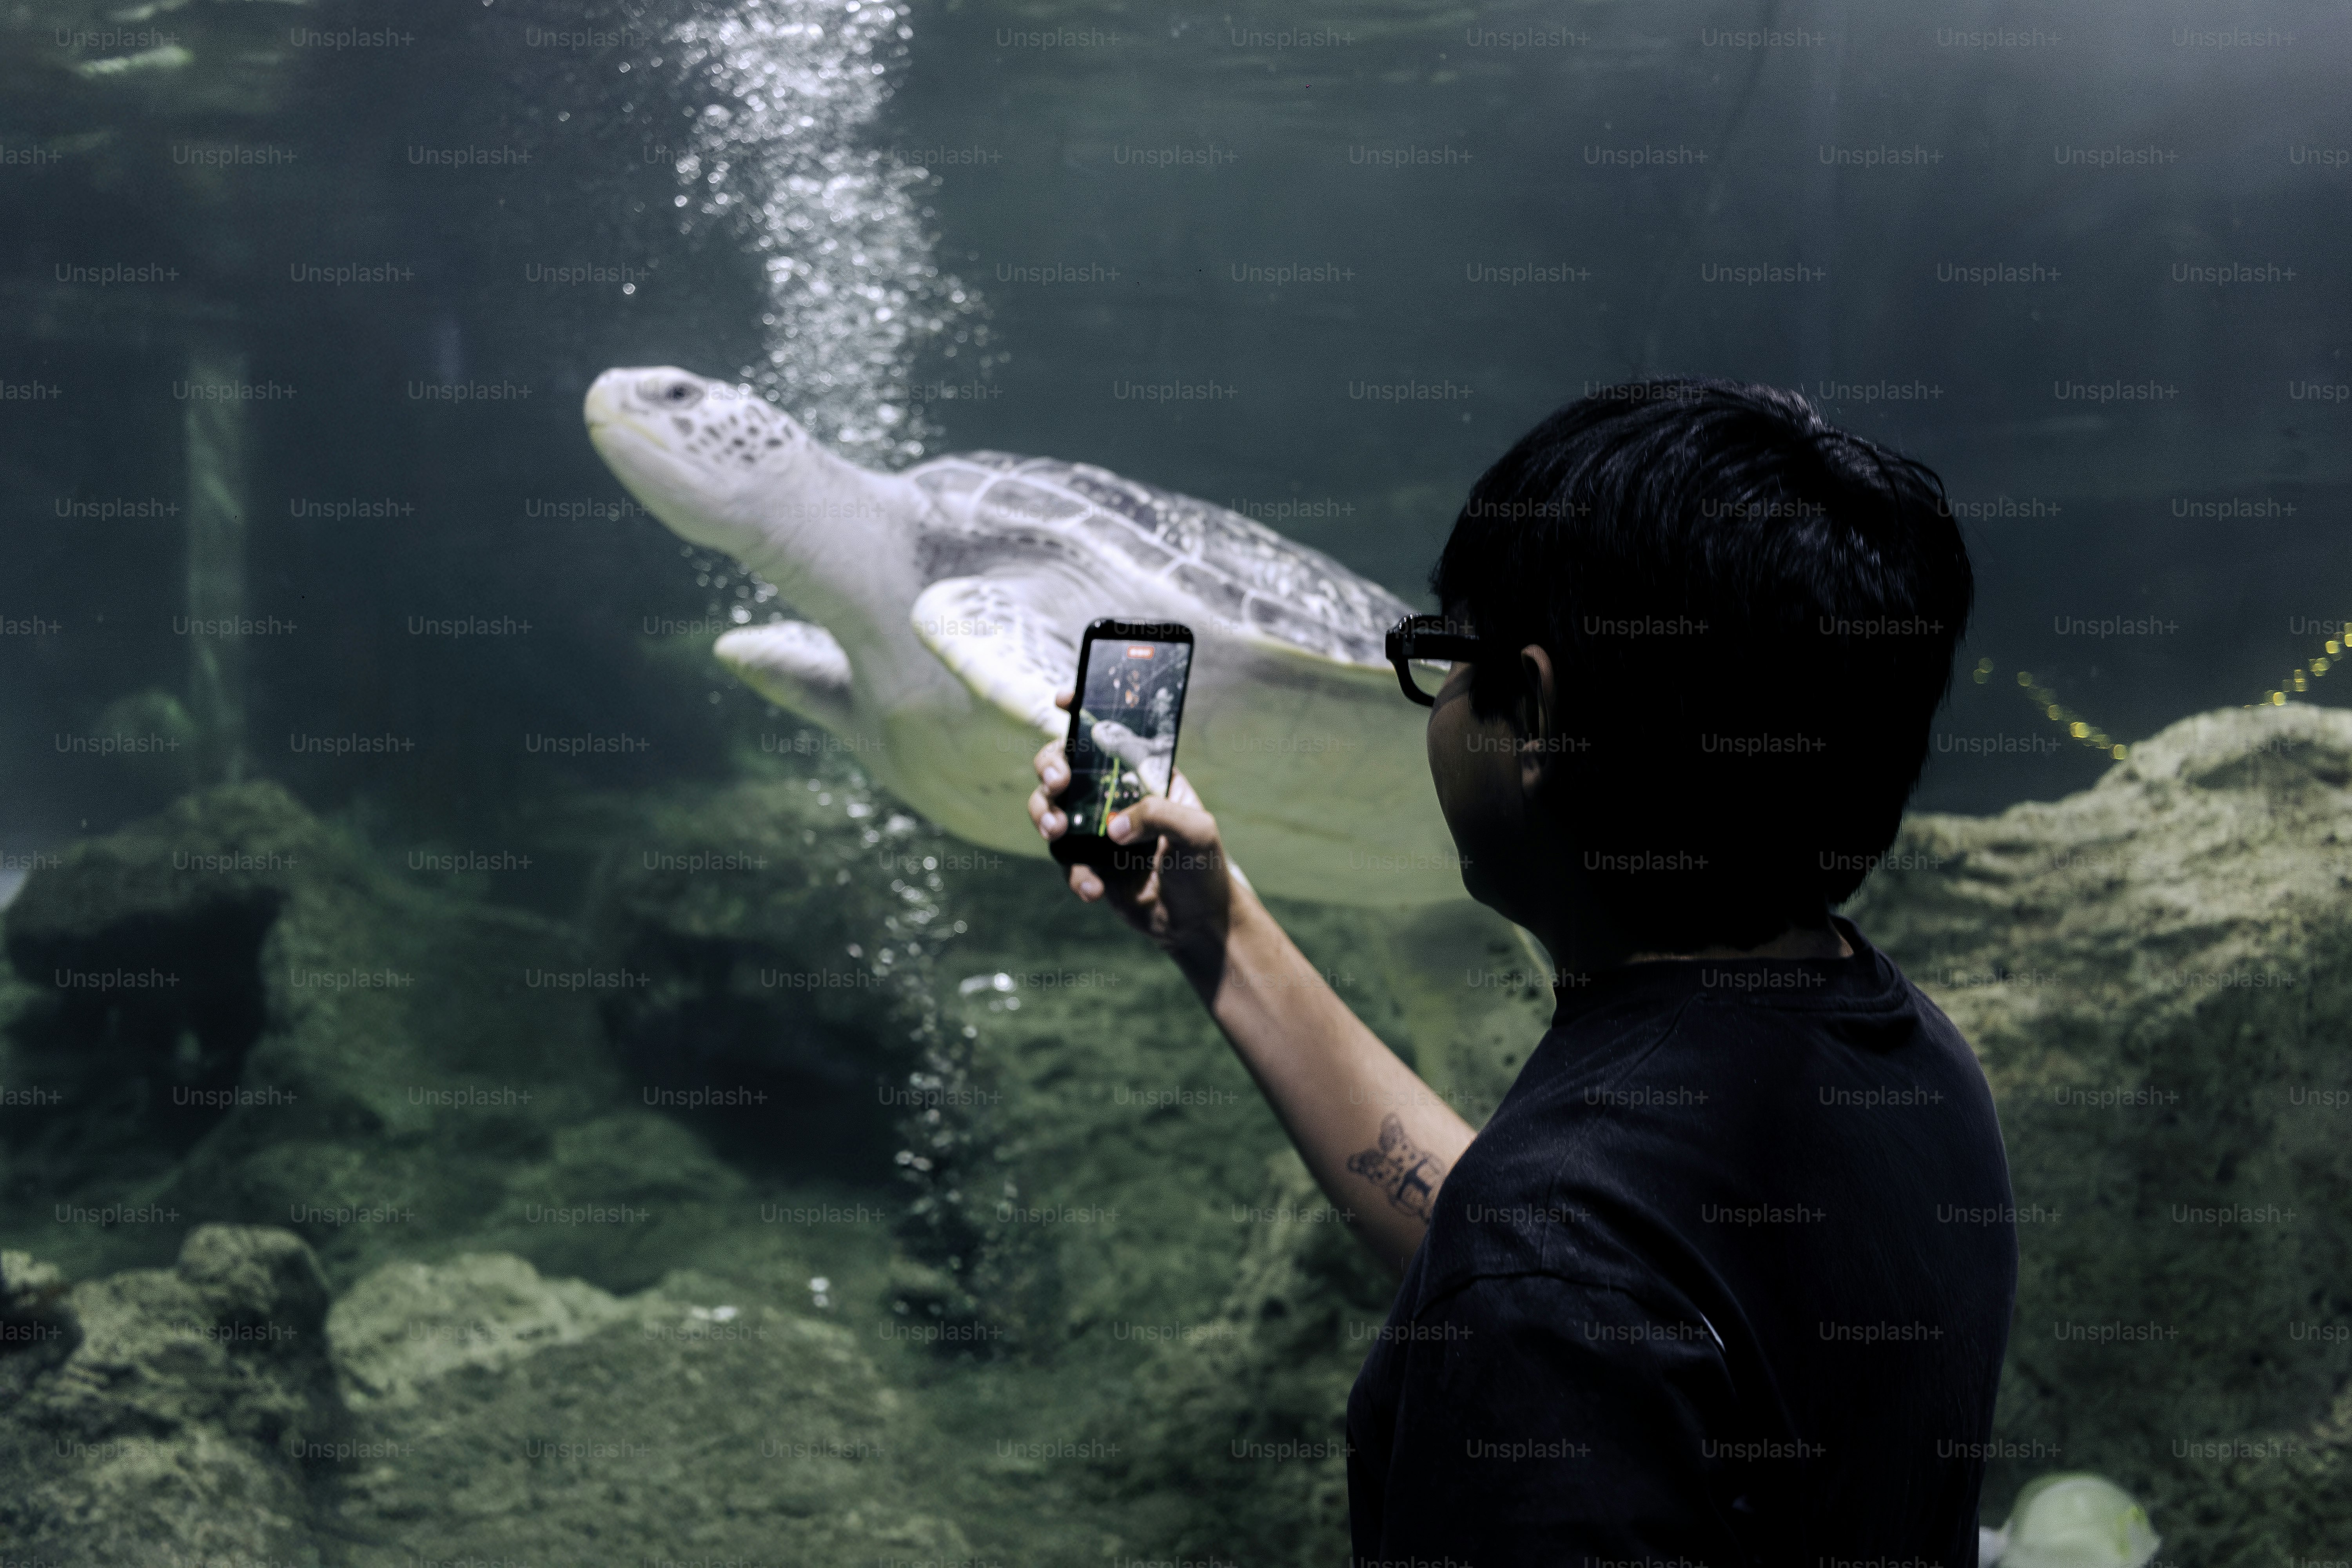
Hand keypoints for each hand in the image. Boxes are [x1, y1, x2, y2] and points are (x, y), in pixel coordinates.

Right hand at [1027, 690, 1234, 973]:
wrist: (1196, 924)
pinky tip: (1093, 890)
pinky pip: (1065, 859)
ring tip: (1056, 834)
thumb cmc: (1204, 869)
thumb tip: (1111, 827)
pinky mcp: (1087, 863)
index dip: (1085, 711)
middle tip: (1058, 781)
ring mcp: (1096, 829)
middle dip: (1051, 765)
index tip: (1065, 700)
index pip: (1111, 734)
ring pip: (1052, 808)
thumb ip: (1157, 815)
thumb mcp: (1196, 831)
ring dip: (1045, 815)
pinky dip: (1074, 873)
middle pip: (1066, 765)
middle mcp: (1115, 796)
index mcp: (1144, 776)